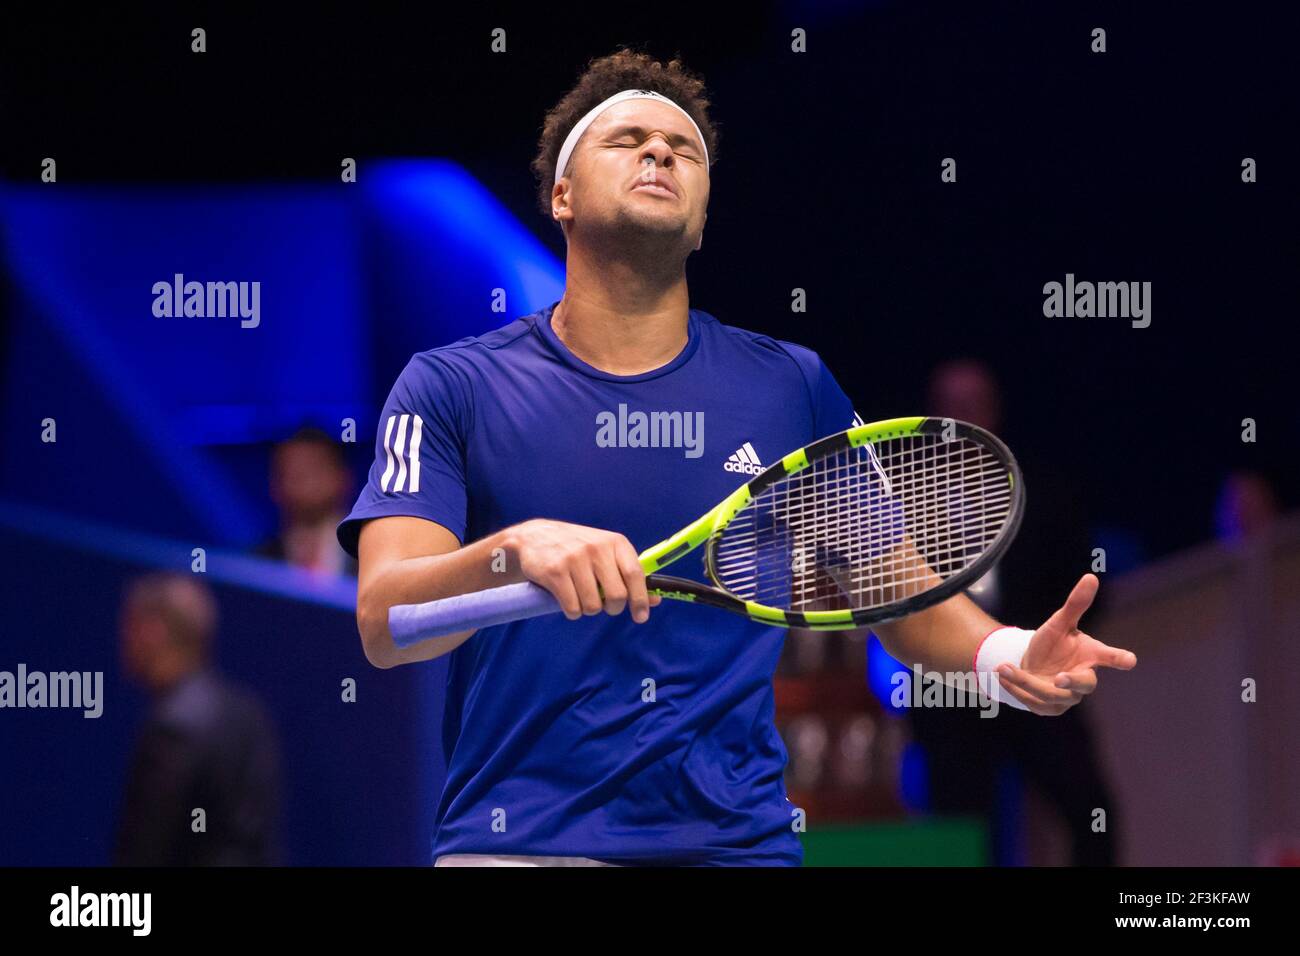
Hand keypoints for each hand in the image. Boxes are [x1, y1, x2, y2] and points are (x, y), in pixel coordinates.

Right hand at [504, 519, 662, 623]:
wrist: (533, 537)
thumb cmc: (576, 548)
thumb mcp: (605, 553)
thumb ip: (628, 574)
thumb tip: (656, 601)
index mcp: (614, 543)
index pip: (635, 574)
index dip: (640, 599)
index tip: (641, 617)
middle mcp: (596, 548)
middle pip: (616, 596)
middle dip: (611, 608)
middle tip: (603, 605)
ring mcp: (574, 559)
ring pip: (593, 606)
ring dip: (588, 609)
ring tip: (580, 596)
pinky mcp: (554, 572)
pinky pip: (573, 608)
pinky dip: (572, 611)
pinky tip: (566, 599)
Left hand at [997, 573, 1136, 714]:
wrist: (1030, 664)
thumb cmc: (1052, 643)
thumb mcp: (1059, 622)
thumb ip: (1076, 604)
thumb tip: (1091, 577)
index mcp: (1091, 655)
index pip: (1110, 657)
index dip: (1119, 659)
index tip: (1130, 660)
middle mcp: (1083, 679)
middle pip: (1085, 684)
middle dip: (1071, 682)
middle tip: (1059, 678)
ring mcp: (1068, 697)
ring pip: (1052, 695)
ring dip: (1026, 681)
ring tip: (1003, 668)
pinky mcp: (1050, 708)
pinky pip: (1034, 702)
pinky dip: (1016, 688)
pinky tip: (1002, 676)